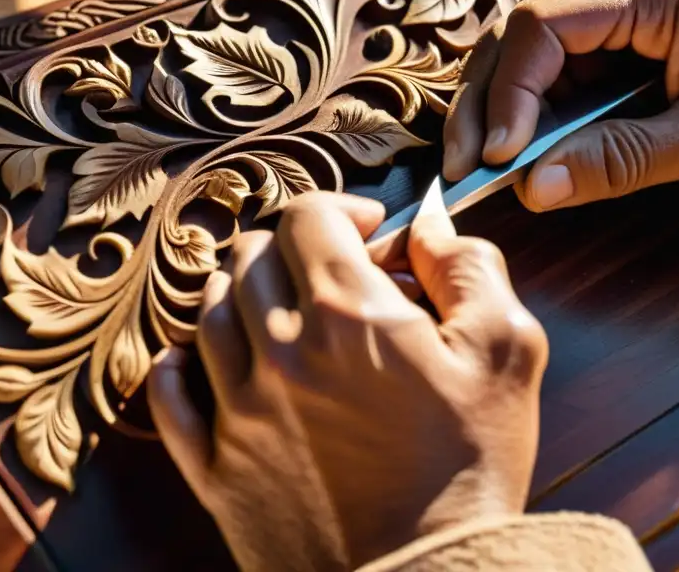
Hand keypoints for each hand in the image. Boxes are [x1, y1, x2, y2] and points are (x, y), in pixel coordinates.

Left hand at [147, 191, 547, 570]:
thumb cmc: (471, 472)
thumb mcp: (507, 353)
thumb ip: (468, 268)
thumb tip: (428, 230)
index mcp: (346, 314)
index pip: (308, 214)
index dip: (339, 206)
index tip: (365, 226)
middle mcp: (279, 351)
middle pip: (252, 254)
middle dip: (294, 246)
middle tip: (330, 271)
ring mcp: (236, 411)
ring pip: (209, 310)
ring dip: (242, 292)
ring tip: (280, 310)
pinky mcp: (215, 466)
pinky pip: (170, 392)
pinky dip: (186, 362)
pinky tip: (208, 360)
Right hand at [444, 0, 678, 210]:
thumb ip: (622, 159)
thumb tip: (534, 186)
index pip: (544, 25)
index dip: (509, 92)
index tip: (497, 155)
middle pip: (523, 33)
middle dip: (486, 101)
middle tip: (462, 164)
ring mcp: (629, 11)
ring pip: (532, 52)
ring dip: (500, 107)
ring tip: (480, 161)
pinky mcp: (630, 41)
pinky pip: (562, 70)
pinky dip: (534, 111)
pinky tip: (520, 147)